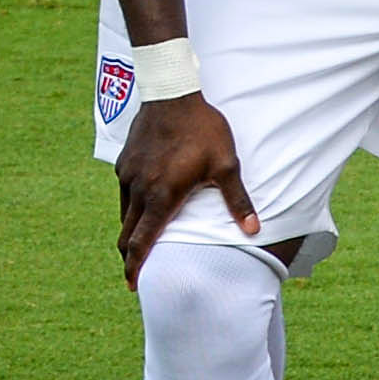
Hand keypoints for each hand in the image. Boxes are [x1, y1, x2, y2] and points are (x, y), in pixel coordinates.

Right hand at [116, 95, 258, 286]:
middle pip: (127, 234)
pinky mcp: (123, 163)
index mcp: (162, 196)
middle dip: (131, 256)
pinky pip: (125, 193)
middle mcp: (139, 190)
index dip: (135, 266)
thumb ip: (238, 200)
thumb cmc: (203, 130)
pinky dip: (132, 208)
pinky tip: (146, 206)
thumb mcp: (226, 165)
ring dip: (132, 231)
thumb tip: (254, 230)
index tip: (134, 284)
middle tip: (138, 271)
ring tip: (144, 240)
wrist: (172, 95)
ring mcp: (128, 176)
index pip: (141, 241)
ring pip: (124, 214)